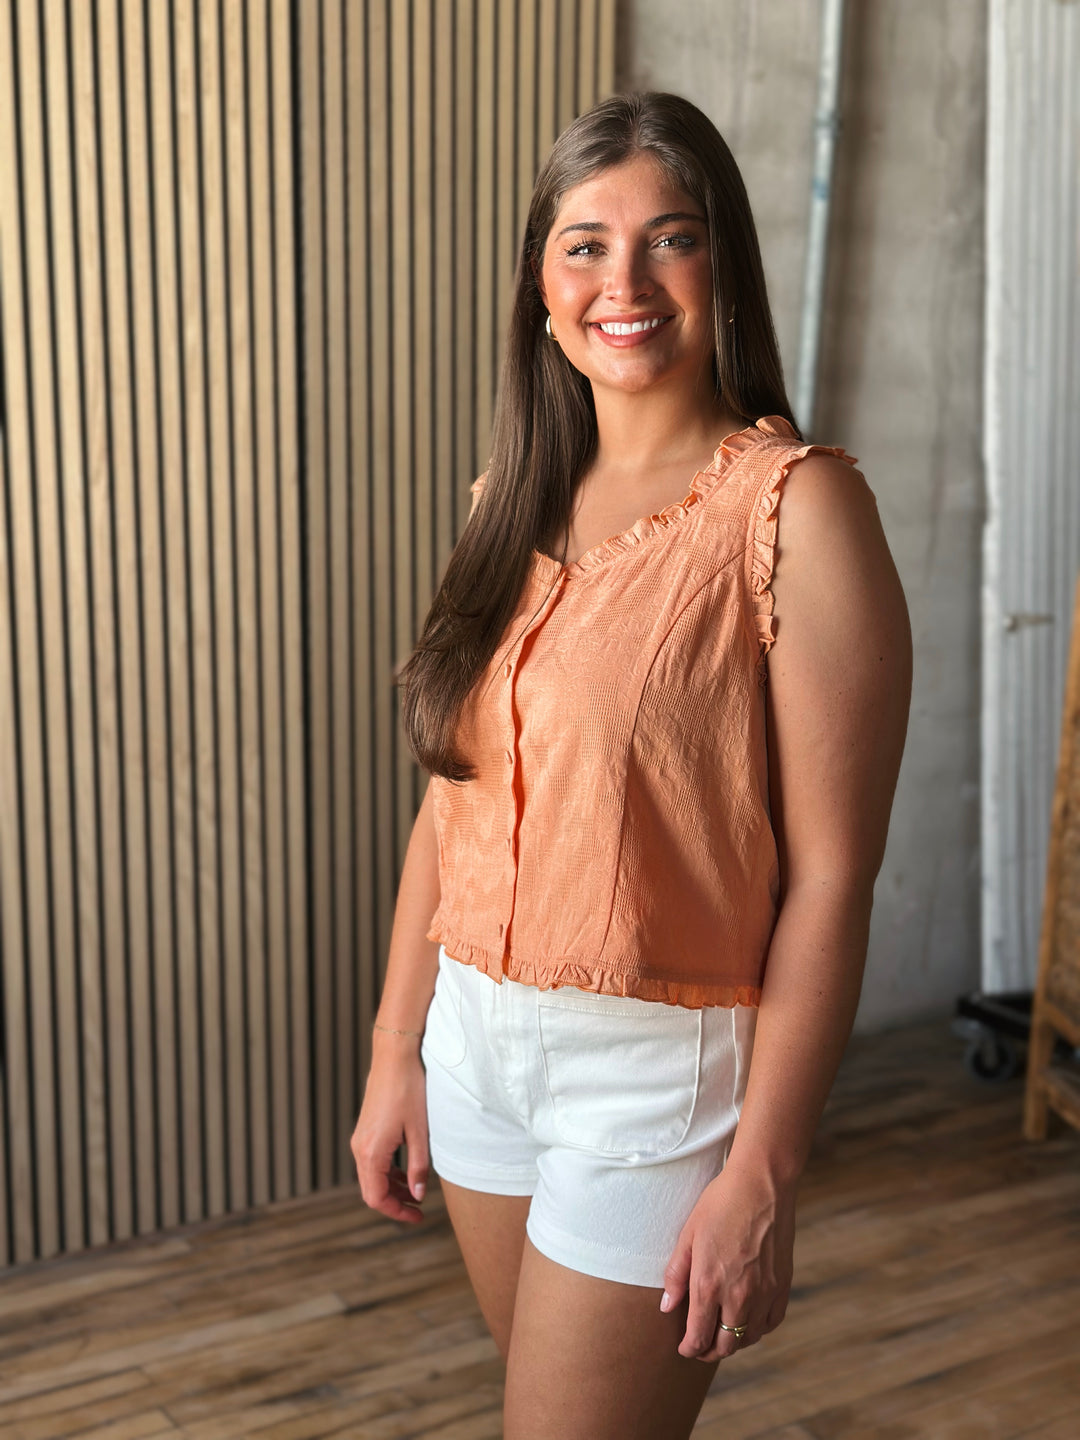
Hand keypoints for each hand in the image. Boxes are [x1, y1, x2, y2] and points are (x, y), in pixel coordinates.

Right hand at [351, 1043, 429, 1224]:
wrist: (394, 1057)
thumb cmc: (409, 1090)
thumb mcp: (420, 1132)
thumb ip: (419, 1167)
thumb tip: (417, 1195)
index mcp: (371, 1152)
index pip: (376, 1198)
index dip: (396, 1212)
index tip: (417, 1217)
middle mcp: (360, 1148)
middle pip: (371, 1191)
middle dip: (395, 1203)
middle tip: (419, 1210)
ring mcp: (360, 1138)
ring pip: (372, 1177)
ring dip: (392, 1188)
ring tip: (416, 1193)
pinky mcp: (365, 1130)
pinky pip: (373, 1161)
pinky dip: (388, 1172)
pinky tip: (407, 1172)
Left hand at [660, 1161, 796, 1361]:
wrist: (762, 1185)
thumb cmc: (721, 1203)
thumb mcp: (688, 1234)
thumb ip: (676, 1274)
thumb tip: (667, 1306)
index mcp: (709, 1284)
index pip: (699, 1336)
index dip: (690, 1348)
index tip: (685, 1348)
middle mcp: (739, 1295)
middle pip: (725, 1345)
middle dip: (710, 1351)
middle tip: (701, 1346)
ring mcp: (764, 1293)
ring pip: (749, 1338)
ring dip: (734, 1342)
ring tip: (722, 1333)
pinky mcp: (782, 1286)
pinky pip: (771, 1323)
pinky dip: (758, 1329)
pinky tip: (749, 1320)